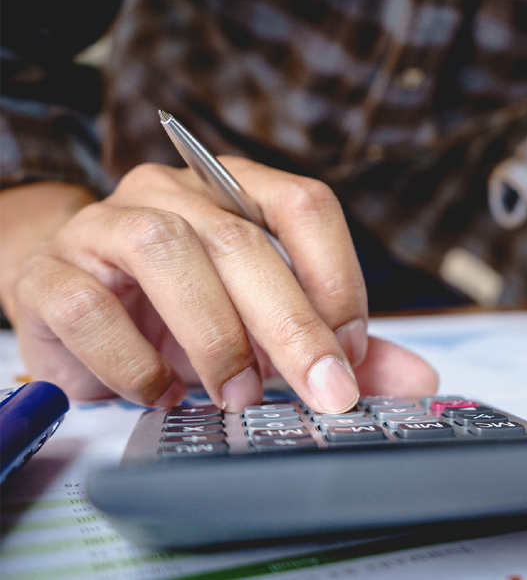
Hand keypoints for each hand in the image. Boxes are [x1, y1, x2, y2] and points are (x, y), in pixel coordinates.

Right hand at [1, 160, 437, 412]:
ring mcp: (104, 225)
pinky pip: (90, 308)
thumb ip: (339, 347)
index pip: (304, 204)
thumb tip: (417, 378)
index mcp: (236, 190)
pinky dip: (134, 363)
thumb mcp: (266, 325)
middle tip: (325, 392)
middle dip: (293, 326)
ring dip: (215, 336)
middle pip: (243, 241)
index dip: (337, 276)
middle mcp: (172, 193)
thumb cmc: (181, 311)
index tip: (350, 348)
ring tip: (236, 395)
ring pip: (167, 254)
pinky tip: (159, 392)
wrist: (74, 305)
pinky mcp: (48, 273)